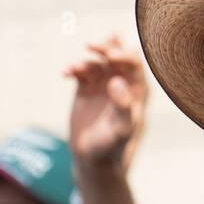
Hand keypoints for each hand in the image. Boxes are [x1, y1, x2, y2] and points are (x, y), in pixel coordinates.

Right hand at [65, 35, 147, 173]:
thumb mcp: (122, 129)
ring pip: (97, 60)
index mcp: (137, 89)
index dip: (125, 55)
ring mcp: (103, 83)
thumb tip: (117, 81)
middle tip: (91, 46)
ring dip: (86, 59)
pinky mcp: (86, 88)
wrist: (93, 158)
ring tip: (75, 68)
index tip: (111, 57)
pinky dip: (73, 68)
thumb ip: (123, 106)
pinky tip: (66, 73)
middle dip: (106, 46)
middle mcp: (122, 82)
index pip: (135, 63)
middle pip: (117, 54)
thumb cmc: (114, 145)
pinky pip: (80, 70)